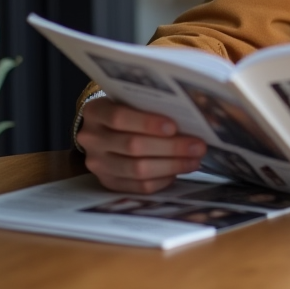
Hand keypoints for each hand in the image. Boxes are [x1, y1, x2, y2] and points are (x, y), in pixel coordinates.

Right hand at [78, 97, 206, 192]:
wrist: (103, 129)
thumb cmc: (127, 110)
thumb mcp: (131, 101)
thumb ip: (151, 107)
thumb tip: (194, 118)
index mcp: (95, 112)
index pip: (119, 117)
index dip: (147, 123)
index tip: (174, 126)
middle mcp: (92, 139)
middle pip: (133, 146)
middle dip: (170, 147)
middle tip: (198, 146)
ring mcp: (97, 164)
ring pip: (137, 169)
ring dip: (171, 165)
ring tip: (194, 160)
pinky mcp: (107, 182)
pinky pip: (138, 187)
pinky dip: (161, 180)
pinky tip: (178, 172)